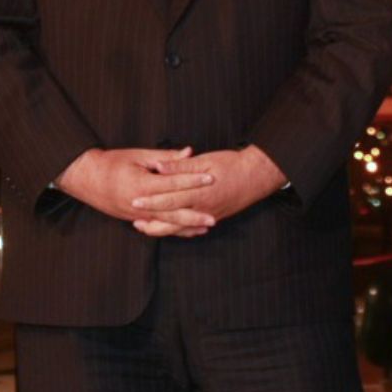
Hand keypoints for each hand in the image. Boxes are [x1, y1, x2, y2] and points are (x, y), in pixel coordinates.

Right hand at [57, 147, 217, 236]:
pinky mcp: (133, 219)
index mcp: (142, 184)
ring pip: (166, 223)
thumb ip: (165, 157)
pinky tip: (187, 230)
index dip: (194, 180)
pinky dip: (173, 229)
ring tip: (206, 227)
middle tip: (214, 217)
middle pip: (172, 211)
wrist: (85, 178)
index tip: (212, 178)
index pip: (173, 183)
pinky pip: (157, 227)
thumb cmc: (111, 162)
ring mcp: (136, 214)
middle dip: (194, 215)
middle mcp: (139, 203)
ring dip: (186, 226)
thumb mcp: (138, 155)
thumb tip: (189, 153)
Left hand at [131, 145, 288, 232]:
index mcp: (198, 192)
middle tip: (134, 223)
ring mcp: (209, 215)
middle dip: (152, 222)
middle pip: (172, 220)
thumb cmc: (231, 164)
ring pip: (181, 228)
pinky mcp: (215, 217)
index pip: (168, 199)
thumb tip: (159, 167)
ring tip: (146, 228)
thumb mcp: (205, 160)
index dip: (150, 202)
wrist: (257, 176)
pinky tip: (170, 229)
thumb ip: (180, 166)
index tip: (134, 202)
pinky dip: (180, 231)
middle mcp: (202, 208)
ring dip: (163, 229)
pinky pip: (193, 228)